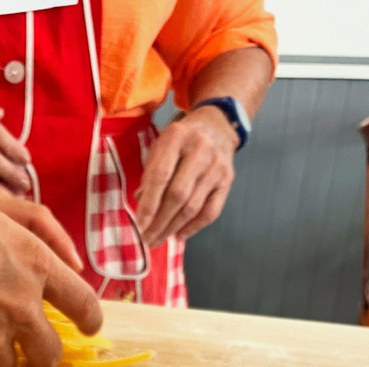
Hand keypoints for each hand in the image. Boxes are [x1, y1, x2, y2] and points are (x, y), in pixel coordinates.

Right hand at [0, 185, 101, 366]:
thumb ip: (39, 225)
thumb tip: (73, 259)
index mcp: (35, 265)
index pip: (84, 305)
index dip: (91, 320)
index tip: (90, 328)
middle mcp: (21, 306)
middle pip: (50, 352)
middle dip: (43, 354)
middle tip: (30, 350)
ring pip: (9, 364)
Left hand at [136, 106, 237, 246]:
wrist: (216, 125)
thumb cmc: (180, 139)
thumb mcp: (160, 146)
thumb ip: (150, 173)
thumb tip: (141, 204)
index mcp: (176, 137)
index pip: (160, 176)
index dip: (149, 203)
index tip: (140, 224)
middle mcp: (200, 151)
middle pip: (178, 195)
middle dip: (160, 221)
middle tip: (147, 239)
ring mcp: (217, 167)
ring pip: (193, 206)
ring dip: (174, 227)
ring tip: (159, 239)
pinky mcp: (228, 180)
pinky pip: (212, 211)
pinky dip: (195, 227)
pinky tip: (180, 236)